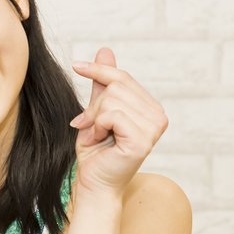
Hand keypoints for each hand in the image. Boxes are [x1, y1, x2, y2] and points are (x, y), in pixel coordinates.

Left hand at [70, 48, 168, 198]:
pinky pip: (111, 115)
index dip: (99, 70)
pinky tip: (99, 140)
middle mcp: (158, 116)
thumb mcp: (96, 111)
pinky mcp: (143, 139)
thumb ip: (103, 84)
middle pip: (116, 86)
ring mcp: (154, 128)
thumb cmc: (95, 151)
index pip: (123, 78)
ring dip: (94, 118)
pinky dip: (96, 126)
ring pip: (112, 100)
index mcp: (150, 108)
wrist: (94, 182)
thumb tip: (105, 51)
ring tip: (96, 135)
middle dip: (94, 105)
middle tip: (88, 125)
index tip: (75, 65)